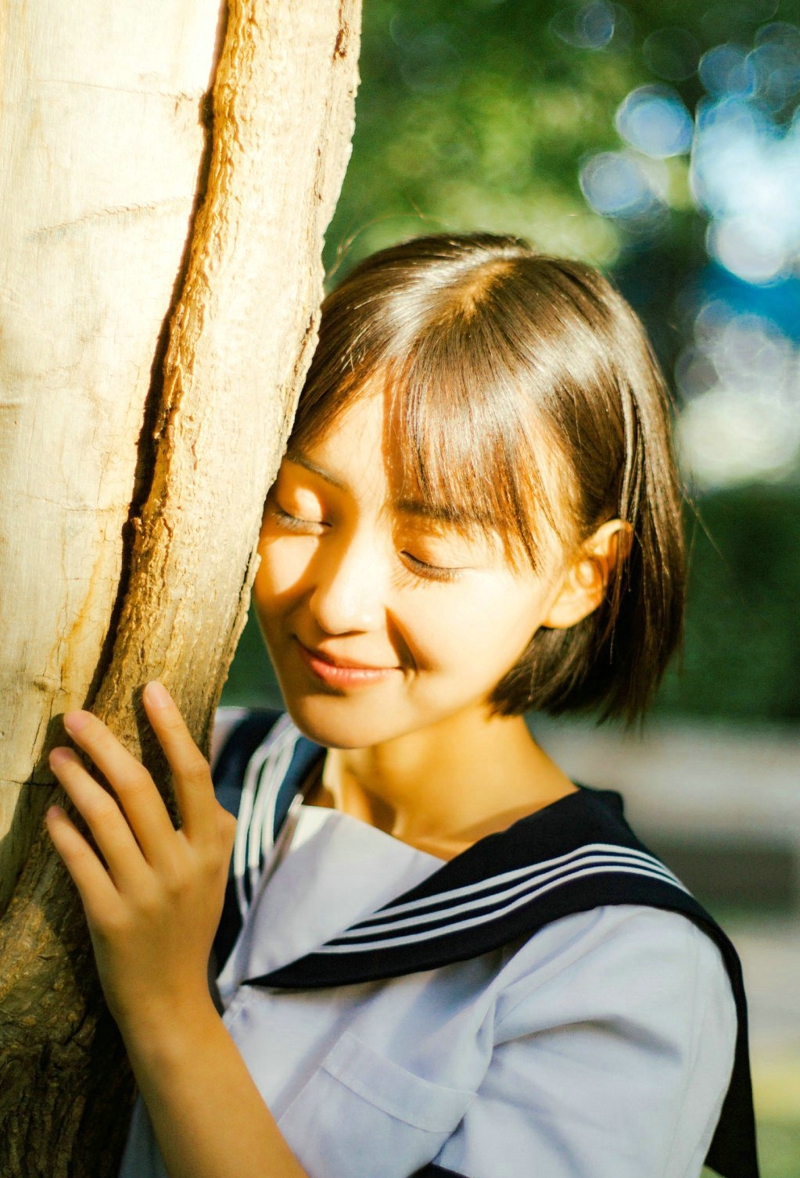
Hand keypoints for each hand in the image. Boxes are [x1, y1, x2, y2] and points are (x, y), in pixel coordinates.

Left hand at [46, 682, 236, 1036]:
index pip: (192, 773)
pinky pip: (80, 860)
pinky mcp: (111, 916)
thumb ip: (210, 822)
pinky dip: (64, 830)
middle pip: (139, 787)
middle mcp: (182, 864)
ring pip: (104, 819)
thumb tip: (197, 762)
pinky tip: (52, 811)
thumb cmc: (188, 923)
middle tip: (75, 716)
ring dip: (75, 781)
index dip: (171, 727)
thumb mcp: (214, 871)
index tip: (150, 689)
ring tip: (56, 756)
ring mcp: (147, 891)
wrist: (171, 1001)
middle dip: (104, 745)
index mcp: (211, 846)